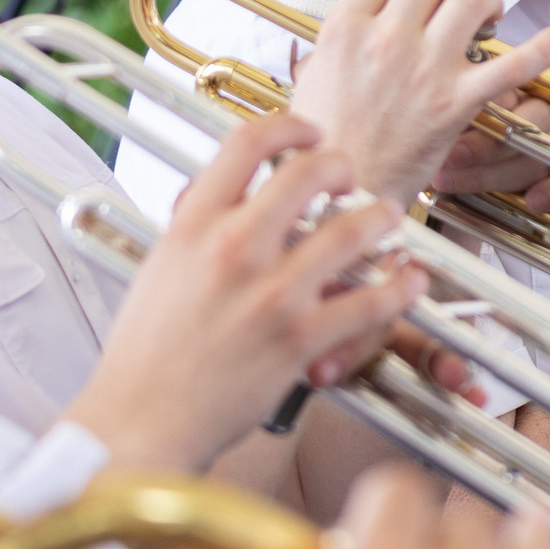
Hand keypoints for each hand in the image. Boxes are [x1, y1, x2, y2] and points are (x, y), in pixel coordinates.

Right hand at [66, 113, 432, 473]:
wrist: (140, 421)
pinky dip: (401, 288)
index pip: (247, 142)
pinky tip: (409, 281)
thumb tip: (224, 193)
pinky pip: (370, 303)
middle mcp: (232, 249)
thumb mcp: (159, 267)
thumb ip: (197, 226)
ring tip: (388, 219)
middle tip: (349, 178)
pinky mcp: (299, 341)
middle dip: (341, 165)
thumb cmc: (147, 352)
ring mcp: (270, 294)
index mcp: (193, 225)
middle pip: (309, 172)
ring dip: (382, 218)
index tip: (309, 133)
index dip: (289, 127)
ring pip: (352, 231)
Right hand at [288, 0, 549, 205]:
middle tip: (446, 10)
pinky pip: (511, 65)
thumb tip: (354, 22)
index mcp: (344, 31)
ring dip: (484, 2)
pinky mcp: (457, 102)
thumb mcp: (312, 79)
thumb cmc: (327, 142)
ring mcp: (426, 69)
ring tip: (486, 19)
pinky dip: (541, 49)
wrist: (344, 193)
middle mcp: (385, 41)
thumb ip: (334, 43)